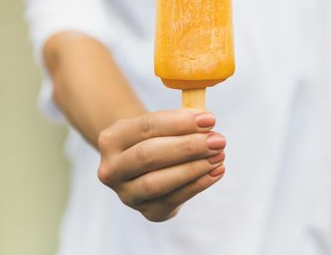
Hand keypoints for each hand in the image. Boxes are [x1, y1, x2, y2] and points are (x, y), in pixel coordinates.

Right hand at [97, 109, 225, 221]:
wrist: (140, 162)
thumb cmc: (153, 136)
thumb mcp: (157, 122)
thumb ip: (179, 121)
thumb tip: (206, 121)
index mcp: (111, 139)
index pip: (147, 127)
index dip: (180, 123)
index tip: (209, 119)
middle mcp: (112, 169)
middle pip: (149, 156)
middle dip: (188, 147)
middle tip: (217, 140)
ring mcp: (127, 195)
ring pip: (158, 182)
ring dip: (194, 168)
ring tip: (219, 156)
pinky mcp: (148, 212)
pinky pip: (174, 199)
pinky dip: (198, 184)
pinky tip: (215, 171)